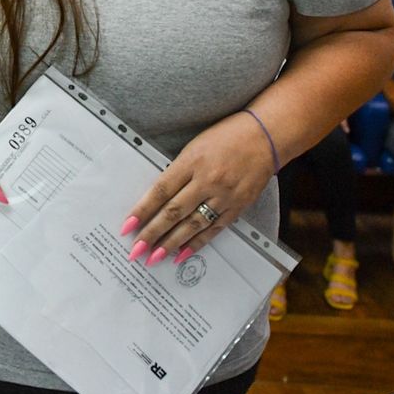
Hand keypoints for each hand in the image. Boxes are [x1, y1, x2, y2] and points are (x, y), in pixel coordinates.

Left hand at [123, 111, 275, 264]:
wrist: (265, 137)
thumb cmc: (226, 136)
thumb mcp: (194, 147)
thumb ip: (178, 171)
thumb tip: (158, 198)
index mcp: (191, 162)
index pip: (160, 191)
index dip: (142, 210)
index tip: (127, 226)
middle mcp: (207, 181)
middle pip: (174, 212)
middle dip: (152, 233)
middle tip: (136, 250)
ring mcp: (224, 196)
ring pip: (193, 225)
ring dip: (172, 243)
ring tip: (155, 257)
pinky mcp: (238, 207)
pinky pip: (214, 229)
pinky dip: (197, 243)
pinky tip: (183, 253)